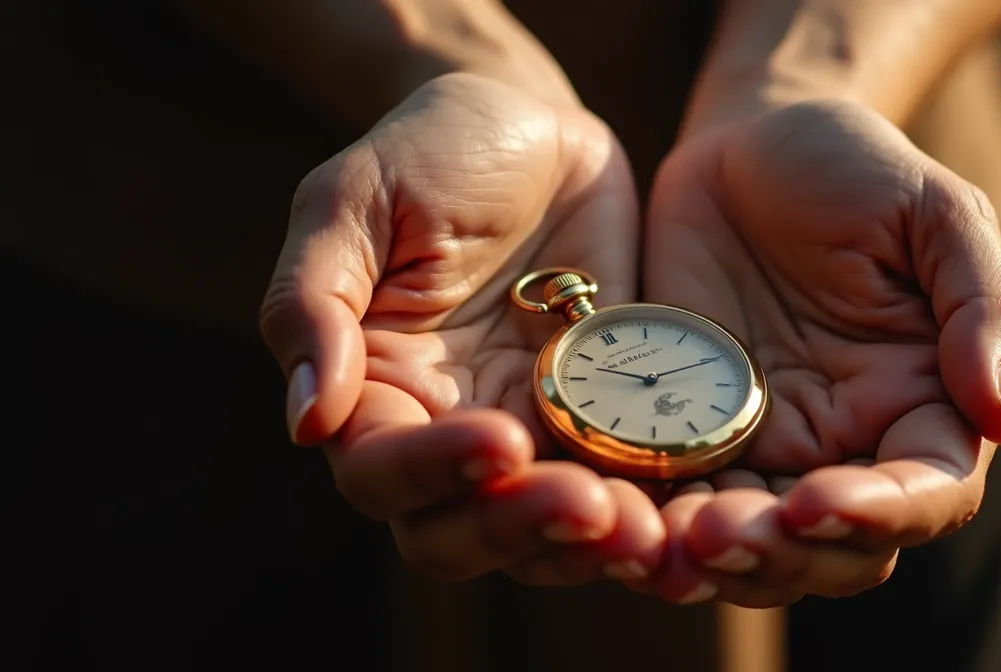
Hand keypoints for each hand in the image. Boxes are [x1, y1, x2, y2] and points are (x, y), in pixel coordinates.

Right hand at [259, 73, 663, 586]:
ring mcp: (530, 437)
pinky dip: (646, 512)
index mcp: (373, 391)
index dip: (432, 472)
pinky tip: (683, 511)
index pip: (380, 472)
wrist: (534, 127)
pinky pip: (620, 492)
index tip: (501, 438)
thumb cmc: (427, 152)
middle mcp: (444, 433)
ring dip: (586, 546)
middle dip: (516, 529)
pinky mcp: (601, 427)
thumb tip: (307, 422)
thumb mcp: (352, 200)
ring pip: (540, 538)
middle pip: (455, 535)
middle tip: (587, 504)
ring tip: (645, 529)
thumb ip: (312, 301)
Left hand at [638, 101, 1000, 605]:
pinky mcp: (688, 433)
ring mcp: (763, 446)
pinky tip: (619, 520)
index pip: (926, 493)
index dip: (880, 514)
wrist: (748, 142)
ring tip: (664, 546)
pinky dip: (649, 524)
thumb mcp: (937, 213)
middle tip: (718, 534)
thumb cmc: (858, 168)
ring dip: (711, 560)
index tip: (818, 503)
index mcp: (921, 404)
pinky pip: (672, 498)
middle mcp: (847, 445)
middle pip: (832, 549)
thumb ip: (984, 309)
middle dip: (780, 556)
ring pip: (750, 545)